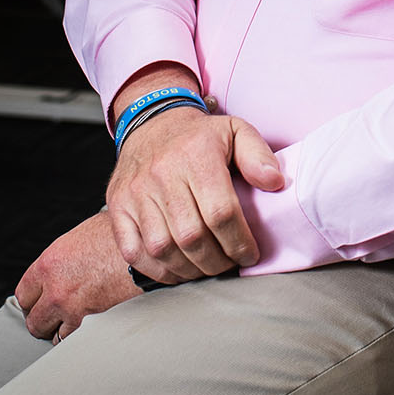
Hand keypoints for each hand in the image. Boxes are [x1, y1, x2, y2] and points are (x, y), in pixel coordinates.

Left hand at [15, 212, 141, 341]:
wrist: (152, 248)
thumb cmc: (126, 235)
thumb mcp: (87, 232)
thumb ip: (69, 251)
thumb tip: (69, 257)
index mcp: (50, 263)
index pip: (23, 294)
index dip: (32, 301)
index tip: (39, 303)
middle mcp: (57, 290)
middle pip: (34, 321)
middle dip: (44, 321)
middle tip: (54, 318)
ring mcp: (75, 310)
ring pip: (55, 337)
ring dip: (64, 331)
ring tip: (77, 323)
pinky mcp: (96, 324)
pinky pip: (79, 341)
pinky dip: (84, 337)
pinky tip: (92, 327)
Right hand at [105, 108, 285, 283]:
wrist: (152, 124)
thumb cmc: (199, 136)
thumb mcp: (237, 131)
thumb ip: (258, 156)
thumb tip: (275, 183)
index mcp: (196, 155)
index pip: (221, 212)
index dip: (239, 242)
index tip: (249, 254)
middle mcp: (162, 174)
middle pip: (191, 236)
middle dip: (217, 261)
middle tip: (229, 264)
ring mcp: (136, 193)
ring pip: (163, 248)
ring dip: (190, 269)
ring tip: (207, 268)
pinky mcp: (118, 206)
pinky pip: (134, 251)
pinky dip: (158, 270)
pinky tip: (179, 270)